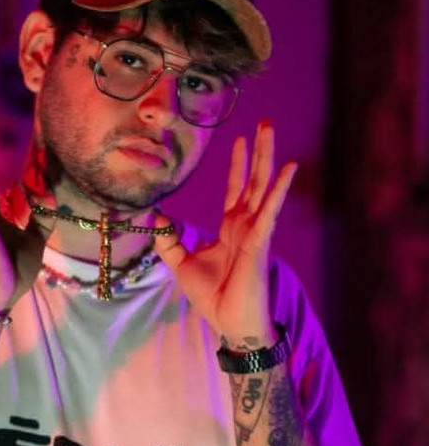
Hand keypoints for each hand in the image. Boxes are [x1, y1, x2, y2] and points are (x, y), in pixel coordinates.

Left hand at [153, 122, 296, 346]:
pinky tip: (288, 168)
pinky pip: (270, 211)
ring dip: (268, 158)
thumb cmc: (211, 295)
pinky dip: (278, 189)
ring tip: (270, 131)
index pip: (235, 188)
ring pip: (262, 187)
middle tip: (264, 123)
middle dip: (258, 152)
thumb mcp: (181, 263)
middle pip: (253, 180)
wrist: (229, 323)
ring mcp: (256, 231)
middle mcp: (246, 225)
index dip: (237, 164)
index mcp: (230, 228)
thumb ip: (169, 240)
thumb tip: (156, 215)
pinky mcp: (260, 243)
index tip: (239, 140)